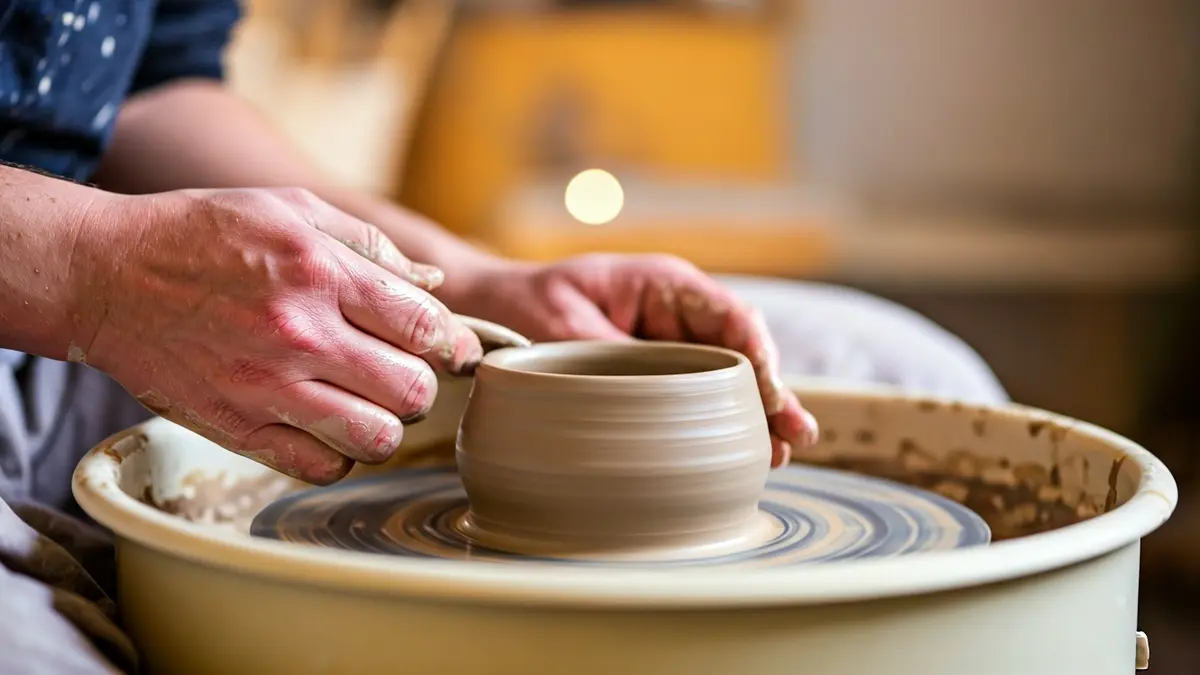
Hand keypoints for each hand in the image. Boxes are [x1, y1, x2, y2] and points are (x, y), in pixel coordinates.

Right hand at [70, 188, 481, 483]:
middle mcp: (299, 332)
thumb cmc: (206, 234)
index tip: (450, 349)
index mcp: (321, 271)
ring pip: (376, 439)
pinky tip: (325, 426)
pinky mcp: (235, 427)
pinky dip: (336, 454)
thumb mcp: (292, 210)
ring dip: (383, 425)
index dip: (453, 342)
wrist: (105, 274)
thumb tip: (433, 284)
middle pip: (412, 390)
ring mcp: (266, 386)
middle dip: (419, 384)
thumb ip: (370, 246)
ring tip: (365, 404)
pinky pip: (321, 467)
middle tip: (399, 373)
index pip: (426, 326)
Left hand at [446, 253, 818, 465]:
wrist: (489, 311)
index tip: (770, 398)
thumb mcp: (565, 328)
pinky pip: (699, 396)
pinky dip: (723, 422)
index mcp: (664, 284)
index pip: (731, 317)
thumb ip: (618, 356)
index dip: (759, 358)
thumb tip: (666, 396)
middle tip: (796, 437)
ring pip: (728, 378)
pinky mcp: (658, 375)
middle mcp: (677, 313)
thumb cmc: (523, 305)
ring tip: (781, 455)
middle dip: (771, 394)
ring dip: (755, 414)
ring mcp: (671, 345)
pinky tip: (745, 452)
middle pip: (741, 351)